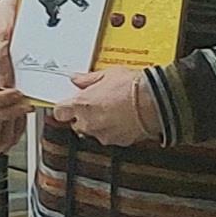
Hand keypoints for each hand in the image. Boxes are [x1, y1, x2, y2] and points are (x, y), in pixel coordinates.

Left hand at [42, 68, 158, 148]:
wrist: (156, 102)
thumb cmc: (134, 87)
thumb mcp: (108, 74)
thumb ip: (88, 80)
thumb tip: (77, 79)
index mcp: (81, 104)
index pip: (59, 112)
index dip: (64, 108)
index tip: (69, 104)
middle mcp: (88, 122)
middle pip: (76, 123)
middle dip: (83, 115)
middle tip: (96, 103)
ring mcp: (102, 134)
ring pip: (92, 131)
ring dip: (98, 123)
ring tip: (113, 110)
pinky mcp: (117, 142)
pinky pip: (109, 136)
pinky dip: (113, 130)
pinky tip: (122, 118)